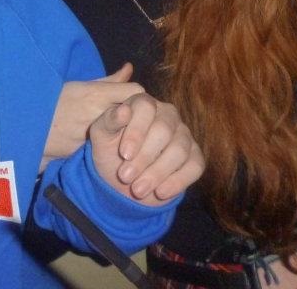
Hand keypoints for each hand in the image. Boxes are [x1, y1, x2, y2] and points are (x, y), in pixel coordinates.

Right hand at [40, 64, 141, 172]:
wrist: (26, 128)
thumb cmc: (52, 102)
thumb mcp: (78, 86)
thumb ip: (107, 81)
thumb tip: (129, 68)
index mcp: (94, 95)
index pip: (135, 91)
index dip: (138, 96)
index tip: (134, 100)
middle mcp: (97, 116)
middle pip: (134, 115)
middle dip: (137, 117)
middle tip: (135, 120)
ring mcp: (94, 138)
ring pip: (126, 135)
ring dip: (127, 134)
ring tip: (123, 134)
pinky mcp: (88, 157)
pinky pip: (112, 151)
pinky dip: (115, 148)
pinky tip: (112, 147)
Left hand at [89, 93, 203, 205]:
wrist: (122, 179)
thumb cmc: (110, 150)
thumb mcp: (101, 136)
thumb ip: (109, 121)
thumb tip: (123, 110)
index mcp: (143, 103)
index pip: (146, 107)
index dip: (136, 131)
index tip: (124, 154)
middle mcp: (168, 115)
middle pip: (164, 130)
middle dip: (144, 157)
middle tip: (125, 177)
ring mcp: (184, 135)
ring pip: (179, 150)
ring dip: (157, 172)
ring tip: (137, 189)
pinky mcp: (195, 156)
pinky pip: (195, 166)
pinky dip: (177, 181)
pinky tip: (160, 192)